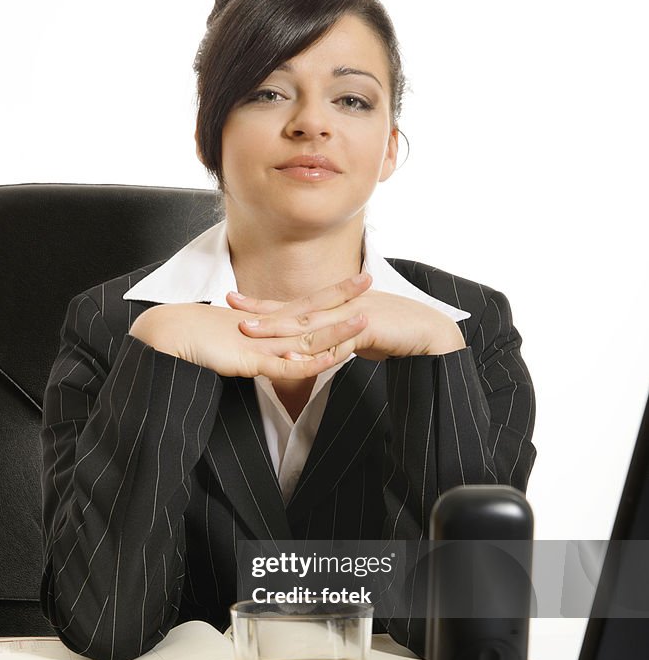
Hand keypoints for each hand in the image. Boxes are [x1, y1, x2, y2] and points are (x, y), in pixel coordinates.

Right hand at [128, 294, 367, 379]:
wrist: (165, 336)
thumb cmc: (191, 338)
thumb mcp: (230, 341)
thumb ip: (251, 346)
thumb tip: (265, 349)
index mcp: (264, 321)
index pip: (304, 303)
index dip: (330, 293)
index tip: (354, 280)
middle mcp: (267, 328)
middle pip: (312, 310)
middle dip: (342, 296)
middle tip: (370, 277)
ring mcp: (260, 344)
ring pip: (307, 337)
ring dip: (337, 330)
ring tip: (365, 319)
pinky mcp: (250, 362)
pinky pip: (286, 366)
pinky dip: (309, 364)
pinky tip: (331, 361)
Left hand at [226, 275, 465, 360]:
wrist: (430, 331)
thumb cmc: (398, 331)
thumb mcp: (361, 332)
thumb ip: (338, 336)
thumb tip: (321, 346)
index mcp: (336, 305)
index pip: (294, 304)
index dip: (264, 304)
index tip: (235, 300)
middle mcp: (339, 307)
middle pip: (294, 309)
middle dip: (261, 311)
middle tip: (231, 308)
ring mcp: (352, 317)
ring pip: (308, 325)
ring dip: (278, 329)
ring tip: (251, 333)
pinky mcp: (367, 331)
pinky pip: (335, 344)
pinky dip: (313, 352)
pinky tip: (294, 358)